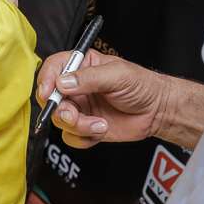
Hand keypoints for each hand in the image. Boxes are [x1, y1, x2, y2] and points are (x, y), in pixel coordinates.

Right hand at [36, 50, 168, 148]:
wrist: (157, 111)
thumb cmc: (142, 86)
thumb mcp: (118, 75)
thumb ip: (90, 78)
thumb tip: (63, 82)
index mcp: (82, 66)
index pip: (54, 67)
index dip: (46, 79)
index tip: (48, 93)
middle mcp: (77, 87)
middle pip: (51, 98)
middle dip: (61, 110)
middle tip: (74, 115)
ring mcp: (80, 108)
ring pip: (60, 120)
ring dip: (78, 126)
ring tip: (99, 124)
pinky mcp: (85, 127)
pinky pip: (71, 137)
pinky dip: (84, 138)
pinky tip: (101, 130)